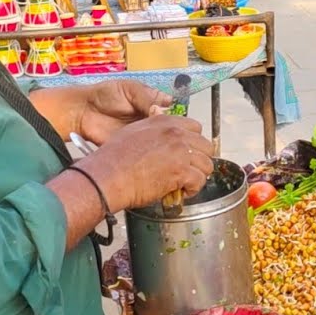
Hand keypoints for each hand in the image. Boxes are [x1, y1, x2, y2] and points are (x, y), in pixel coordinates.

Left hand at [75, 81, 171, 145]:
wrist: (83, 111)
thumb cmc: (106, 94)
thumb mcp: (130, 89)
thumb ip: (148, 98)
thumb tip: (163, 110)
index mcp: (153, 103)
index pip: (173, 111)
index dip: (179, 116)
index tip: (182, 121)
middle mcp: (150, 120)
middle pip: (169, 128)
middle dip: (172, 130)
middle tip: (171, 131)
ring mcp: (143, 135)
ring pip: (160, 141)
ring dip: (163, 141)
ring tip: (162, 139)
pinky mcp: (134, 148)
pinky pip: (146, 151)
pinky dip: (150, 152)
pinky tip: (153, 149)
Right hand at [79, 115, 214, 210]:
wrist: (108, 176)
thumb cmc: (113, 158)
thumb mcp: (133, 132)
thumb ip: (152, 130)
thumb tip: (161, 138)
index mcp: (165, 122)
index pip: (195, 127)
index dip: (194, 143)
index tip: (188, 153)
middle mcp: (176, 134)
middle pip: (206, 146)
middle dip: (199, 160)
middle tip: (189, 171)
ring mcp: (180, 152)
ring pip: (207, 165)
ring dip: (197, 176)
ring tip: (185, 184)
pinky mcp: (181, 172)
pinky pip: (199, 181)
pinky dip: (193, 189)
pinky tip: (181, 192)